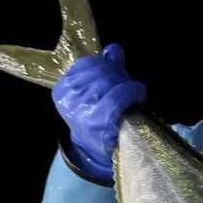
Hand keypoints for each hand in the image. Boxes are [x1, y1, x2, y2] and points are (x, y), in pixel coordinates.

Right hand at [52, 43, 146, 179]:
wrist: (98, 153)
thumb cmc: (97, 120)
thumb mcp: (96, 93)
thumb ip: (105, 69)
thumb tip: (114, 49)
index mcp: (63, 89)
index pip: (87, 65)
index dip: (107, 65)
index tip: (117, 74)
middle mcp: (69, 98)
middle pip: (101, 73)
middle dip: (120, 75)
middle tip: (129, 85)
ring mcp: (83, 110)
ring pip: (112, 83)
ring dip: (128, 84)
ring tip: (135, 92)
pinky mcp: (99, 120)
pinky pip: (119, 96)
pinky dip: (133, 91)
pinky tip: (139, 95)